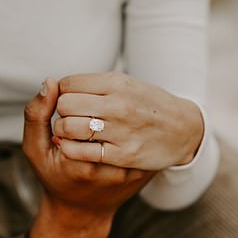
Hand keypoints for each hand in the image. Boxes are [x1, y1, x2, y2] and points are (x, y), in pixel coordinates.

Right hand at [23, 78, 154, 237]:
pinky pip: (138, 132)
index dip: (68, 105)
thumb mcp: (35, 150)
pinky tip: (115, 127)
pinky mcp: (145, 166)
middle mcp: (110, 167)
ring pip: (125, 118)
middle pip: (104, 111)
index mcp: (80, 163)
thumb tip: (50, 81)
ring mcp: (132, 169)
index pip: (77, 110)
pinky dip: (126, 123)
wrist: (83, 212)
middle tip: (83, 118)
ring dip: (112, 111)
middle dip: (90, 107)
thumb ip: (36, 115)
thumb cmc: (55, 177)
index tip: (64, 116)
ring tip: (99, 121)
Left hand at [53, 72, 203, 170]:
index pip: (67, 84)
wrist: (183, 131)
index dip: (63, 93)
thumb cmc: (148, 105)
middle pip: (64, 104)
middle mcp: (118, 104)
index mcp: (117, 82)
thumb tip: (55, 85)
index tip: (71, 101)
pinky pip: (80, 151)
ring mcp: (121, 130)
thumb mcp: (126, 84)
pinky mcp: (123, 155)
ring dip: (63, 131)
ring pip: (68, 127)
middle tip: (71, 117)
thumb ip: (93, 84)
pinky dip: (69, 148)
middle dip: (62, 112)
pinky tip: (73, 146)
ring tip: (71, 132)